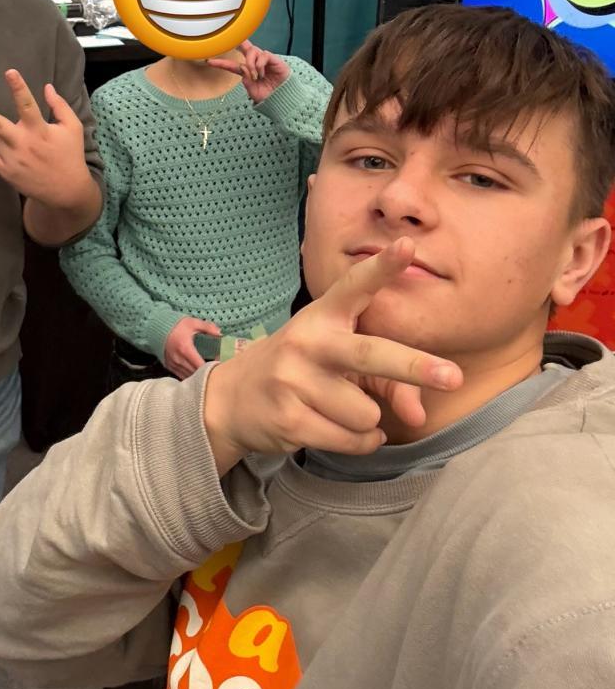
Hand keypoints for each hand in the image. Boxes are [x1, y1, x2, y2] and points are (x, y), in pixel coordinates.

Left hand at [0, 69, 91, 207]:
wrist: (65, 191)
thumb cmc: (69, 154)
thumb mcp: (72, 128)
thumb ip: (60, 106)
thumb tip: (47, 87)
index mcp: (40, 130)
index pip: (27, 104)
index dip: (18, 87)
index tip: (10, 72)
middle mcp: (23, 144)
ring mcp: (12, 159)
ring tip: (13, 137)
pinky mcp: (5, 172)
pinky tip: (9, 149)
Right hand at [164, 317, 221, 379]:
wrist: (155, 327)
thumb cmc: (175, 325)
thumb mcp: (192, 322)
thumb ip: (207, 327)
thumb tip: (220, 333)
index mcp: (185, 349)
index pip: (201, 365)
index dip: (212, 368)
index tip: (220, 365)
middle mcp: (179, 359)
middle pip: (196, 374)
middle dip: (207, 374)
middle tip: (217, 370)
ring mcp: (173, 365)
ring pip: (189, 377)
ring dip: (199, 377)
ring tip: (208, 373)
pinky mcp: (169, 367)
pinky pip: (182, 376)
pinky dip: (190, 377)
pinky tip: (197, 374)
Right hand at [203, 239, 462, 473]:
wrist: (233, 399)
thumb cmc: (303, 371)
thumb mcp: (339, 361)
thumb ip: (387, 380)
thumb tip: (418, 417)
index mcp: (323, 316)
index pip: (355, 286)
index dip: (382, 267)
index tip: (407, 246)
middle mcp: (308, 342)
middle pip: (371, 355)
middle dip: (415, 367)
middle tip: (455, 377)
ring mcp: (295, 381)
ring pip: (368, 414)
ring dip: (367, 420)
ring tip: (338, 409)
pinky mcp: (289, 419)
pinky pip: (353, 440)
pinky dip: (358, 441)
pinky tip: (334, 427)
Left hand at [208, 39, 288, 103]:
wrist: (283, 98)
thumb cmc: (269, 96)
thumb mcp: (253, 91)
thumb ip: (246, 81)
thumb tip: (243, 68)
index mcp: (247, 72)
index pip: (232, 65)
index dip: (221, 63)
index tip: (209, 61)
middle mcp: (255, 63)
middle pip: (245, 48)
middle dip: (238, 41)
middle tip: (230, 37)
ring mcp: (264, 60)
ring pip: (252, 51)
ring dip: (250, 63)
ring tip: (255, 76)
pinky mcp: (273, 59)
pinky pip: (262, 55)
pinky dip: (259, 64)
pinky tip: (262, 73)